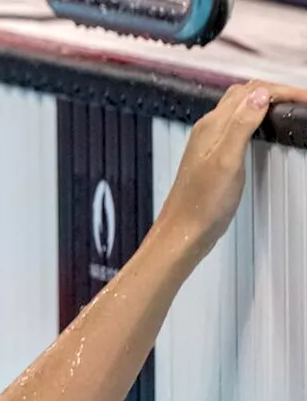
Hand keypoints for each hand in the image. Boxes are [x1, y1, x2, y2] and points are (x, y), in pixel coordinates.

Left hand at [157, 81, 306, 261]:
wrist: (184, 231)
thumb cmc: (202, 203)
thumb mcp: (227, 161)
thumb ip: (241, 125)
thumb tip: (260, 94)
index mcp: (212, 126)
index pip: (250, 92)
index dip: (281, 91)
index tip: (304, 99)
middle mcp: (208, 129)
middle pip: (244, 94)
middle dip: (274, 91)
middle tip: (301, 101)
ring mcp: (209, 142)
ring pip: (239, 108)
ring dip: (264, 101)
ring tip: (288, 108)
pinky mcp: (214, 155)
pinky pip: (236, 125)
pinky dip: (255, 118)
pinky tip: (264, 128)